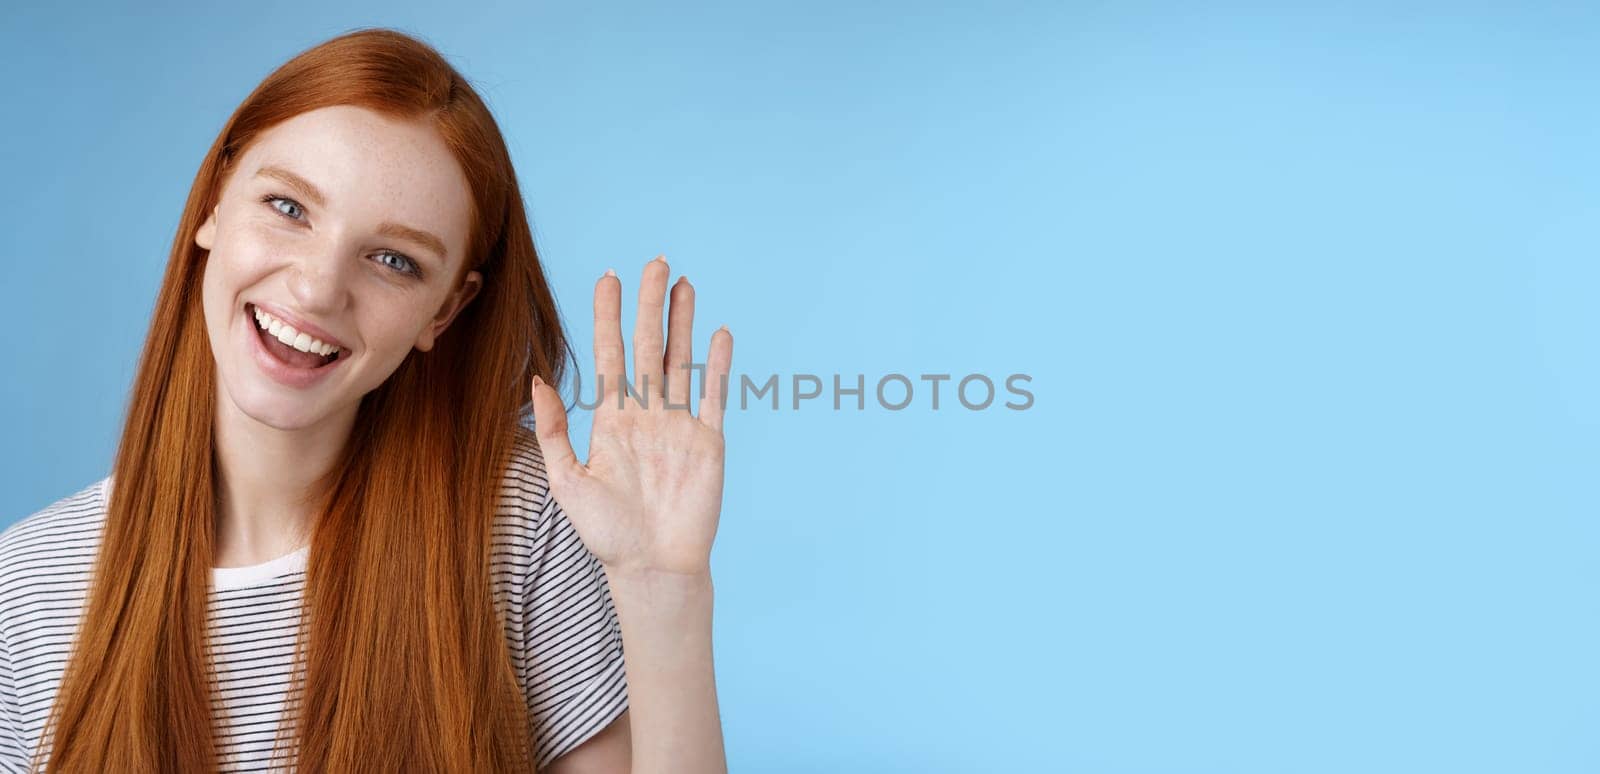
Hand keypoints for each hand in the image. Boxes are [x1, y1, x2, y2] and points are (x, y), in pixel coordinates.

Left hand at [529, 255, 733, 577]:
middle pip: (648, 346)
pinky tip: (717, 333)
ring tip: (684, 284)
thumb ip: (554, 431)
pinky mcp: (708, 441)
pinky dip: (716, 364)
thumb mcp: (566, 481)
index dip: (609, 316)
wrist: (651, 568)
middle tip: (654, 262)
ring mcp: (679, 424)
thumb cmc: (607, 534)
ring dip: (683, 322)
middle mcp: (646, 414)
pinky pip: (713, 394)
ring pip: (681, 360)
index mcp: (612, 420)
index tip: (608, 278)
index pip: (610, 355)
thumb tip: (537, 380)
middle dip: (650, 304)